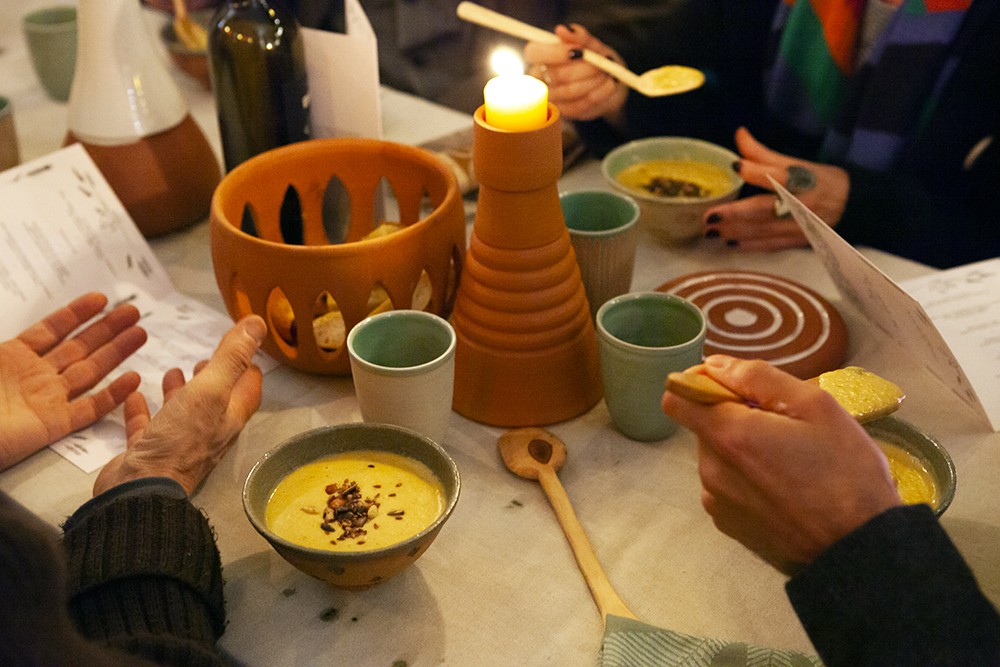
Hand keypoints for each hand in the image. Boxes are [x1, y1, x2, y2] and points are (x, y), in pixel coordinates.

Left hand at [0, 293, 146, 469]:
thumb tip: (27, 327)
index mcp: (11, 358)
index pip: (51, 330)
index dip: (76, 313)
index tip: (99, 299)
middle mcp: (34, 377)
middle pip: (79, 348)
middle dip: (107, 329)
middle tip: (132, 312)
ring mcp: (47, 400)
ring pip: (91, 372)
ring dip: (117, 352)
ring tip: (140, 333)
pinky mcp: (54, 425)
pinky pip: (90, 408)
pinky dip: (113, 394)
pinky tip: (131, 379)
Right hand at [94, 315, 265, 495]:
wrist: (140, 488)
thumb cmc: (181, 440)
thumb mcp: (210, 390)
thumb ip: (232, 357)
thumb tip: (257, 324)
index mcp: (228, 417)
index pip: (248, 389)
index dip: (249, 367)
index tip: (243, 347)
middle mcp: (207, 431)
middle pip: (216, 400)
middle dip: (213, 377)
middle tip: (206, 359)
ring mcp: (177, 442)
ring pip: (182, 412)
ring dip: (180, 391)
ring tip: (174, 370)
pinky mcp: (148, 450)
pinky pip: (147, 425)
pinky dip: (143, 408)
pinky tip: (134, 393)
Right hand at [524, 24, 627, 123]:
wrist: (610, 81)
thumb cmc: (595, 59)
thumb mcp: (591, 45)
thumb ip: (579, 37)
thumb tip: (562, 30)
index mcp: (540, 57)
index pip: (533, 53)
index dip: (554, 52)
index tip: (577, 51)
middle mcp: (540, 78)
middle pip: (555, 74)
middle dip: (582, 68)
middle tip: (600, 63)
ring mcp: (551, 98)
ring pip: (568, 91)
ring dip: (592, 81)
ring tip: (607, 73)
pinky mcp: (565, 112)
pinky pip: (579, 105)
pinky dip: (598, 94)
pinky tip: (609, 84)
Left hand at [661, 355, 901, 574]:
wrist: (860, 550)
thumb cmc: (846, 473)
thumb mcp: (815, 406)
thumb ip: (757, 377)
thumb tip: (714, 365)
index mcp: (728, 436)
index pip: (676, 396)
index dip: (701, 383)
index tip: (736, 387)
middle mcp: (711, 469)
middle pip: (703, 426)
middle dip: (734, 417)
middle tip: (785, 427)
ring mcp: (717, 501)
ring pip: (717, 456)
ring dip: (742, 449)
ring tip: (791, 460)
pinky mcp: (729, 525)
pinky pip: (727, 486)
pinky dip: (747, 479)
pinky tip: (785, 487)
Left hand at [704, 127, 850, 250]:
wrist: (853, 207)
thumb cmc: (821, 181)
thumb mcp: (798, 163)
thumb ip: (764, 154)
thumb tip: (739, 134)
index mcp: (801, 180)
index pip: (778, 175)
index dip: (756, 170)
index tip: (735, 165)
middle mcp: (800, 205)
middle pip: (765, 210)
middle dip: (736, 214)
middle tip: (709, 216)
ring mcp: (799, 226)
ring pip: (764, 231)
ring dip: (735, 232)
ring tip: (710, 231)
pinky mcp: (797, 241)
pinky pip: (771, 245)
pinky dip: (750, 245)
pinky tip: (731, 243)